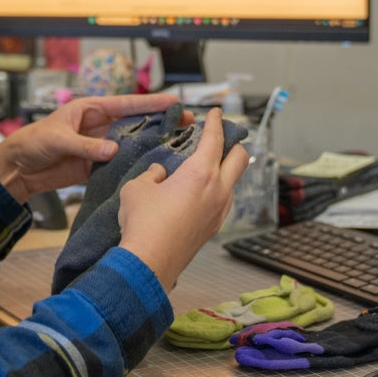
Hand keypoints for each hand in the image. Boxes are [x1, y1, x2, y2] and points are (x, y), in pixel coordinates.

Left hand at [0, 93, 192, 203]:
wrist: (17, 169)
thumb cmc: (32, 143)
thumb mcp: (57, 140)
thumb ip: (85, 146)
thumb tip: (114, 150)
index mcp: (91, 109)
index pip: (126, 104)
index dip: (151, 103)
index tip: (174, 101)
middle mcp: (100, 125)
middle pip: (136, 122)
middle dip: (160, 122)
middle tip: (187, 124)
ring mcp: (101, 146)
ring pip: (132, 143)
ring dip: (152, 144)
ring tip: (179, 146)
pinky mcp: (97, 166)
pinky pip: (120, 164)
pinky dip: (135, 165)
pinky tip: (154, 168)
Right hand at [115, 108, 249, 290]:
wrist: (149, 264)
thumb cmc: (142, 222)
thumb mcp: (137, 188)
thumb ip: (151, 174)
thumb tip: (160, 173)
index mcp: (200, 173)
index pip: (216, 139)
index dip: (216, 122)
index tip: (215, 113)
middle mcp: (218, 190)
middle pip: (240, 158)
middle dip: (233, 143)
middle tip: (220, 138)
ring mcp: (219, 211)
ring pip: (233, 182)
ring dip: (224, 170)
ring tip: (204, 167)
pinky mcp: (214, 228)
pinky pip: (223, 201)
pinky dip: (217, 190)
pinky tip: (198, 194)